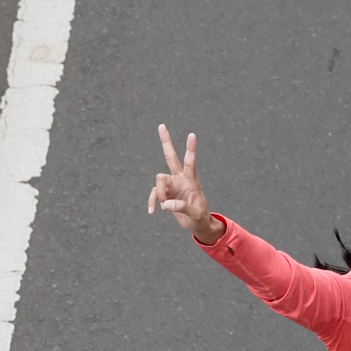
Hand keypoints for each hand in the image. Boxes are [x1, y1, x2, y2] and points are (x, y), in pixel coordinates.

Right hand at [147, 124, 222, 242]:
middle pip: (171, 158)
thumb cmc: (199, 217)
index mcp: (191, 181)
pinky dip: (152, 201)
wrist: (197, 224)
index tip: (191, 135)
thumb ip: (181, 207)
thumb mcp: (195, 214)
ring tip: (164, 206)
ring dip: (159, 194)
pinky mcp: (165, 194)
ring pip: (159, 180)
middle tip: (161, 126)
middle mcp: (180, 179)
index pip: (190, 162)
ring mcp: (171, 185)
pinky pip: (154, 194)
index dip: (190, 149)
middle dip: (166, 142)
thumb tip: (165, 204)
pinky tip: (151, 211)